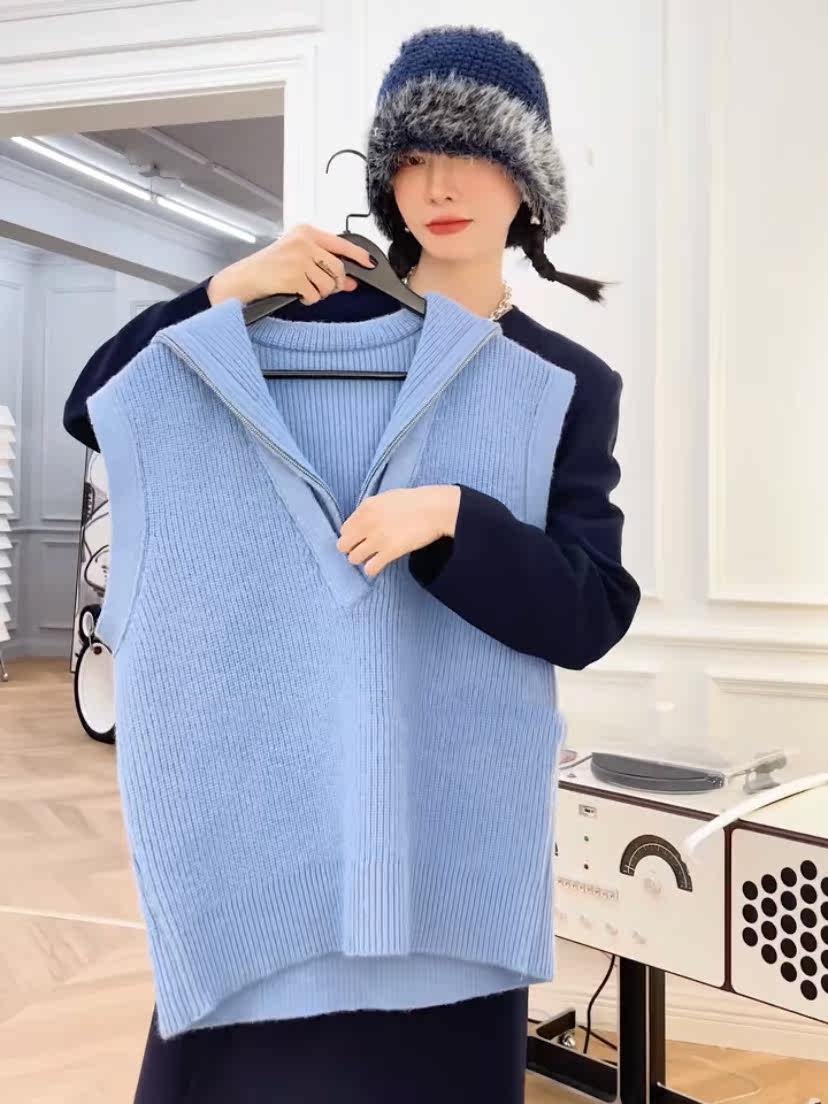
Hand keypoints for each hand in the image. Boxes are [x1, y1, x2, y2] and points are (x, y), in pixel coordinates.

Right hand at [207, 223, 375, 305]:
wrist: (245, 278)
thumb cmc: (270, 269)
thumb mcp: (299, 261)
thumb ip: (325, 267)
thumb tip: (351, 281)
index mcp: (306, 232)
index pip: (341, 243)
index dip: (359, 255)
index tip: (371, 263)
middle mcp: (304, 242)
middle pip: (338, 267)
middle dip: (334, 284)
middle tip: (322, 288)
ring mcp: (299, 258)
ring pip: (328, 283)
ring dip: (320, 293)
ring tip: (305, 289)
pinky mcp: (294, 275)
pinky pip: (315, 294)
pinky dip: (308, 299)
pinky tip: (296, 293)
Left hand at [336, 485, 460, 577]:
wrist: (435, 509)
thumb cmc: (415, 502)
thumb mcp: (386, 498)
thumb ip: (370, 509)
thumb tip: (362, 521)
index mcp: (366, 507)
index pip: (344, 529)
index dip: (352, 536)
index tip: (361, 538)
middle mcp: (367, 523)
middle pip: (343, 545)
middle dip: (352, 549)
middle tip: (364, 549)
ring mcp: (377, 538)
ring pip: (354, 558)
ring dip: (362, 560)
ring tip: (373, 557)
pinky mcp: (390, 552)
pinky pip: (370, 568)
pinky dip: (373, 569)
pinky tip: (379, 565)